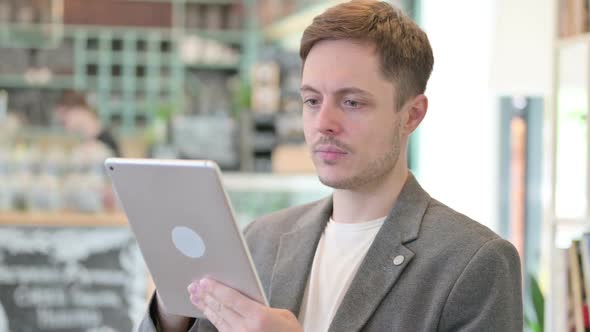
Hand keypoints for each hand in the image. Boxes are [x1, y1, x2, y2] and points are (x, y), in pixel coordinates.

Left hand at [187, 278, 302, 331]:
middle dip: (206, 295)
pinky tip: (207, 311)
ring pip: (218, 319)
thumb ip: (262, 306)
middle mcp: (246, 329)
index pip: (232, 299)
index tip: (205, 281)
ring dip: (205, 306)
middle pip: (221, 308)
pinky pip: (222, 329)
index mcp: (259, 317)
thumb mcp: (283, 315)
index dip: (216, 289)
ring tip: (195, 296)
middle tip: (194, 286)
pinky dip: (213, 318)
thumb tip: (245, 298)